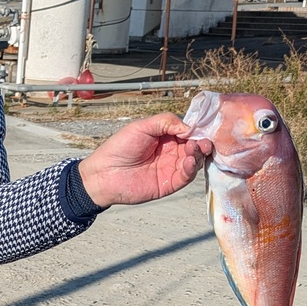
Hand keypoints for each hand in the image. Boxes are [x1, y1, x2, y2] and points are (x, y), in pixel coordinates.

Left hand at [77, 113, 210, 206]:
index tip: (202, 128)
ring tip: (194, 149)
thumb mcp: (142, 126)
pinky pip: (186, 176)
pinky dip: (191, 168)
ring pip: (193, 161)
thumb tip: (188, 127)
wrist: (103, 174)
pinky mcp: (169, 183)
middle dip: (201, 143)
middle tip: (203, 141)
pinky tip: (189, 160)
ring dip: (198, 154)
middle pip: (194, 147)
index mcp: (165, 137)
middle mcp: (170, 152)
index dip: (196, 130)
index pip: (188, 132)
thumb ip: (166, 122)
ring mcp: (170, 168)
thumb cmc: (118, 148)